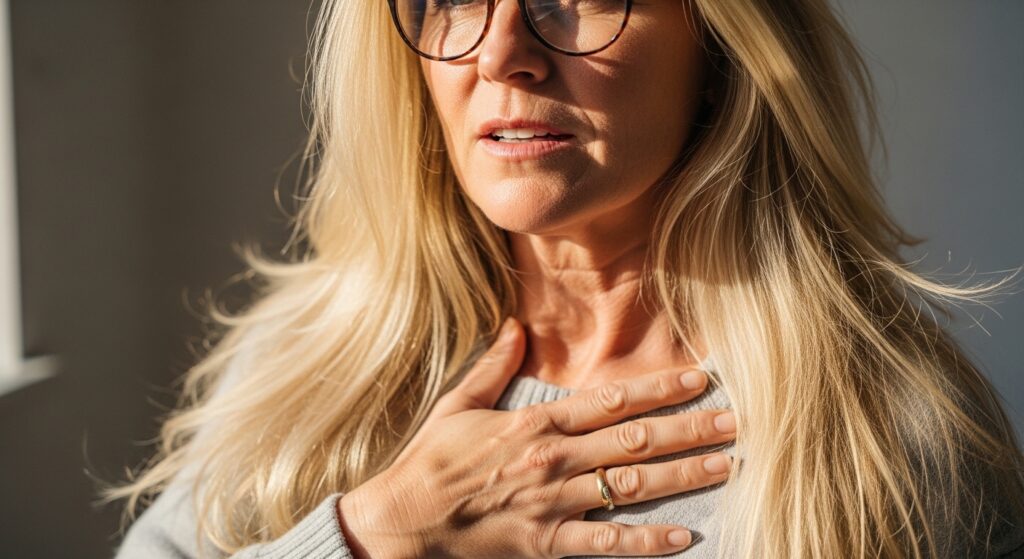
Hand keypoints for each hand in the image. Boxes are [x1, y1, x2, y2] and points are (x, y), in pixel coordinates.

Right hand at [338, 317, 736, 557]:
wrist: (403, 524)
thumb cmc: (431, 463)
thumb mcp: (458, 405)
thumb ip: (493, 365)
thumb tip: (515, 325)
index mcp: (536, 422)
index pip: (611, 399)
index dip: (659, 387)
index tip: (699, 377)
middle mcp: (554, 459)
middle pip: (636, 440)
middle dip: (690, 428)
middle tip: (737, 420)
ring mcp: (554, 503)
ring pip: (633, 487)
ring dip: (684, 476)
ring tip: (728, 465)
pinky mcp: (547, 543)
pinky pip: (607, 545)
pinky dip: (648, 542)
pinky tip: (686, 536)